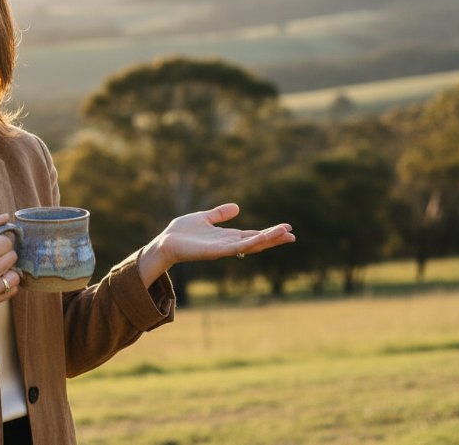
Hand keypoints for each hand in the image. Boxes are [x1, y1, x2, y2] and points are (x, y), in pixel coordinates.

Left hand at [138, 203, 294, 286]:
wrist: (165, 242)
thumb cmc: (181, 232)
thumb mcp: (204, 217)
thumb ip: (219, 214)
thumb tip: (238, 207)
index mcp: (227, 236)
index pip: (253, 234)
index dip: (269, 232)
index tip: (287, 229)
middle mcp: (228, 244)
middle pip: (256, 241)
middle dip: (274, 238)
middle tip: (293, 234)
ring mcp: (223, 249)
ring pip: (250, 245)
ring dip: (267, 239)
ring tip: (285, 233)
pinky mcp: (215, 252)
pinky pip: (236, 248)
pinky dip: (250, 243)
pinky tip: (262, 238)